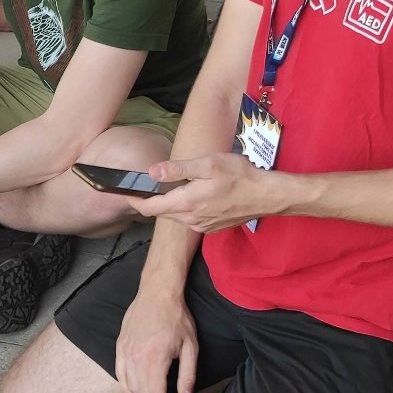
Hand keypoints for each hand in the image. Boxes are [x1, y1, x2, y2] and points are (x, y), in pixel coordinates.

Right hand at [115, 287, 197, 392]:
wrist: (158, 293)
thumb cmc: (177, 318)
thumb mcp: (190, 347)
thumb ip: (187, 375)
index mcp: (155, 359)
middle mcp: (136, 357)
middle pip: (143, 392)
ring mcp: (126, 351)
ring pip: (130, 384)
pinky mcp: (120, 345)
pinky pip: (119, 371)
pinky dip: (124, 386)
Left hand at [128, 153, 276, 232]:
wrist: (267, 196)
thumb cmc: (239, 176)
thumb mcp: (207, 165)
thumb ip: (177, 169)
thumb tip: (151, 172)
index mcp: (186, 203)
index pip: (149, 208)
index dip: (134, 201)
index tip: (124, 192)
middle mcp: (190, 219)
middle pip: (160, 212)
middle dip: (149, 201)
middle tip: (144, 186)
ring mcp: (201, 226)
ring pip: (175, 216)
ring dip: (168, 204)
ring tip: (167, 188)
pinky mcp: (211, 227)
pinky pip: (189, 219)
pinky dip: (183, 209)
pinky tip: (191, 196)